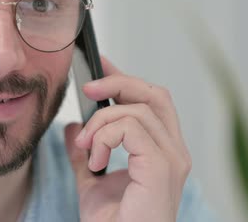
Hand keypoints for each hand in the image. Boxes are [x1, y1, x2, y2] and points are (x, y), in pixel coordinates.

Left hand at [64, 57, 190, 221]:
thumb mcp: (91, 181)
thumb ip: (86, 153)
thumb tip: (74, 128)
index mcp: (161, 151)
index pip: (150, 100)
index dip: (125, 78)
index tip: (98, 66)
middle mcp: (173, 152)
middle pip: (154, 93)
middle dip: (118, 82)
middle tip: (87, 89)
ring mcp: (172, 160)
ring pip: (138, 109)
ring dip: (102, 122)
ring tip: (87, 147)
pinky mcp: (162, 168)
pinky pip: (132, 129)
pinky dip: (106, 137)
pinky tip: (96, 159)